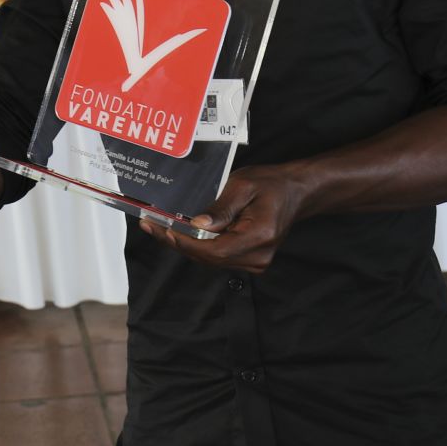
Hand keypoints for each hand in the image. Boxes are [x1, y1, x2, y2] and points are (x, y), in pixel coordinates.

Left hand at [137, 164, 310, 273]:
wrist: (295, 192)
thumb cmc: (271, 184)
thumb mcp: (243, 185)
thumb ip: (221, 207)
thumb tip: (198, 225)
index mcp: (259, 236)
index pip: (214, 250)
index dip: (186, 243)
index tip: (163, 230)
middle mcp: (258, 255)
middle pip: (209, 258)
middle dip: (178, 243)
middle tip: (151, 226)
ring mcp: (256, 261)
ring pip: (211, 259)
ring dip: (185, 245)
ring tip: (159, 228)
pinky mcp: (250, 259)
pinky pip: (218, 256)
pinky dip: (197, 245)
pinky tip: (180, 232)